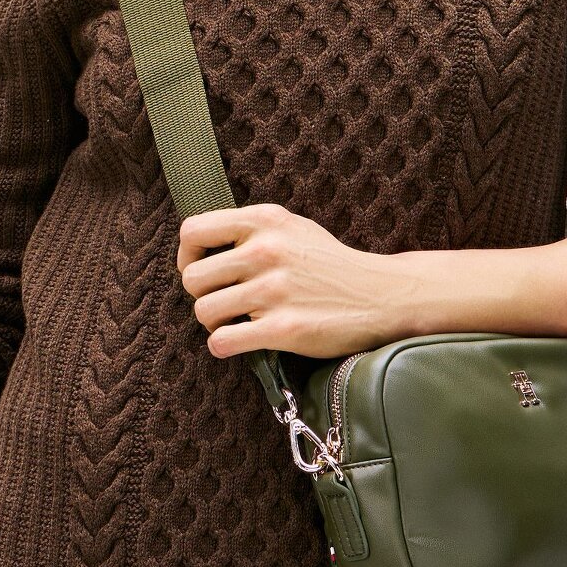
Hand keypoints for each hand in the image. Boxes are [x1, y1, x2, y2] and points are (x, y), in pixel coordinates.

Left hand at [176, 202, 408, 359]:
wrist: (379, 295)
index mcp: (264, 221)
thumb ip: (250, 230)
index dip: (187, 256)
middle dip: (202, 295)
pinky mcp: (283, 329)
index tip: (202, 271)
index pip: (192, 231)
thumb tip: (200, 242)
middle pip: (192, 279)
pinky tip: (241, 342)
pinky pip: (222, 342)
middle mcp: (265, 251)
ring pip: (203, 312)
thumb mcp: (292, 227)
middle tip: (224, 303)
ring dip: (215, 323)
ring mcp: (274, 290)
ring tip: (238, 322)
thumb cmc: (330, 263)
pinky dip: (224, 346)